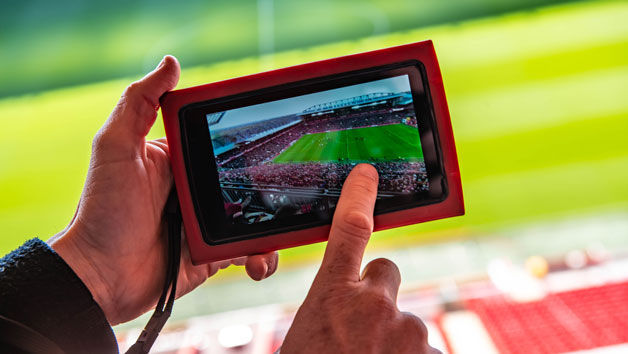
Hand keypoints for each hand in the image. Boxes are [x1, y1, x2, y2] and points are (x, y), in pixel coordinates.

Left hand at [49, 56, 277, 325]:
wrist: (100, 277)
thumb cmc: (103, 211)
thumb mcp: (116, 148)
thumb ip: (138, 103)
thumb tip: (172, 62)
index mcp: (180, 160)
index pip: (223, 142)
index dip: (251, 138)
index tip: (276, 133)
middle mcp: (197, 189)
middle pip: (248, 181)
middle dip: (272, 184)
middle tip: (293, 187)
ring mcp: (209, 222)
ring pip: (257, 217)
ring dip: (274, 227)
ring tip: (276, 235)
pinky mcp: (214, 254)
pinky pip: (249, 252)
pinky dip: (261, 257)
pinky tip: (258, 263)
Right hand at [281, 164, 439, 353]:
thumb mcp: (304, 335)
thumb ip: (326, 309)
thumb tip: (338, 308)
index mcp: (332, 295)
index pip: (349, 228)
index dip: (359, 197)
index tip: (367, 175)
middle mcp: (375, 304)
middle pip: (385, 273)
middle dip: (377, 293)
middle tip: (361, 326)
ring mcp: (407, 328)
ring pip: (403, 318)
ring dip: (391, 336)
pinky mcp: (432, 353)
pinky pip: (422, 347)